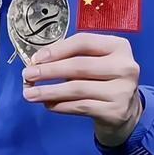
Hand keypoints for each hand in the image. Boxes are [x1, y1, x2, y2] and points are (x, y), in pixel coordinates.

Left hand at [21, 33, 142, 147]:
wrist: (126, 111)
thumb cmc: (102, 80)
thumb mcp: (94, 62)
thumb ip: (70, 58)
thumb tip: (37, 63)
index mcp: (118, 46)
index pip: (83, 42)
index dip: (57, 49)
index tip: (36, 58)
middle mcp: (125, 67)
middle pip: (79, 65)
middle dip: (49, 71)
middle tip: (27, 75)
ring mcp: (123, 91)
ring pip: (77, 88)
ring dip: (49, 91)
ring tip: (29, 94)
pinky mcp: (116, 111)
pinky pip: (81, 106)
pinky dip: (60, 105)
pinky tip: (48, 104)